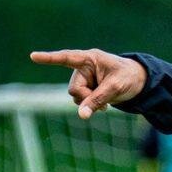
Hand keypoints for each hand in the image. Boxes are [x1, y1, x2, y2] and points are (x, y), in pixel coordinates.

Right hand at [30, 49, 147, 118]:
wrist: (138, 81)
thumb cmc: (128, 77)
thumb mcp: (115, 88)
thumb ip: (98, 100)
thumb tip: (81, 115)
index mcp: (90, 58)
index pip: (67, 57)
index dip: (50, 58)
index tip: (33, 56)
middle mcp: (83, 67)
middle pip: (73, 88)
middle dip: (86, 98)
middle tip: (104, 104)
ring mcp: (83, 78)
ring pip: (75, 96)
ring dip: (88, 103)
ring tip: (105, 103)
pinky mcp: (85, 88)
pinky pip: (80, 101)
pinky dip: (89, 106)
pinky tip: (102, 106)